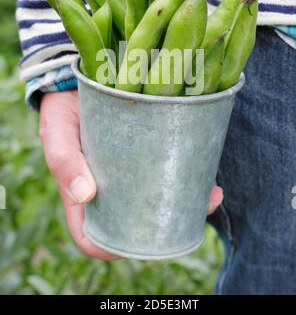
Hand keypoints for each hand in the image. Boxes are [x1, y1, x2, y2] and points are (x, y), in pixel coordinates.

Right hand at [39, 90, 222, 259]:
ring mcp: (130, 170)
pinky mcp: (147, 150)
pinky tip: (208, 175)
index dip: (110, 249)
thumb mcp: (57, 133)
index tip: (139, 245)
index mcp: (82, 194)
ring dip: (183, 203)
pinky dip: (187, 176)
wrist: (83, 74)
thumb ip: (64, 160)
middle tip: (190, 215)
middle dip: (162, 227)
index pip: (92, 235)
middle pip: (133, 222)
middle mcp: (109, 188)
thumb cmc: (63, 110)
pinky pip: (166, 171)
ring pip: (156, 198)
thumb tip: (85, 195)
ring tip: (209, 196)